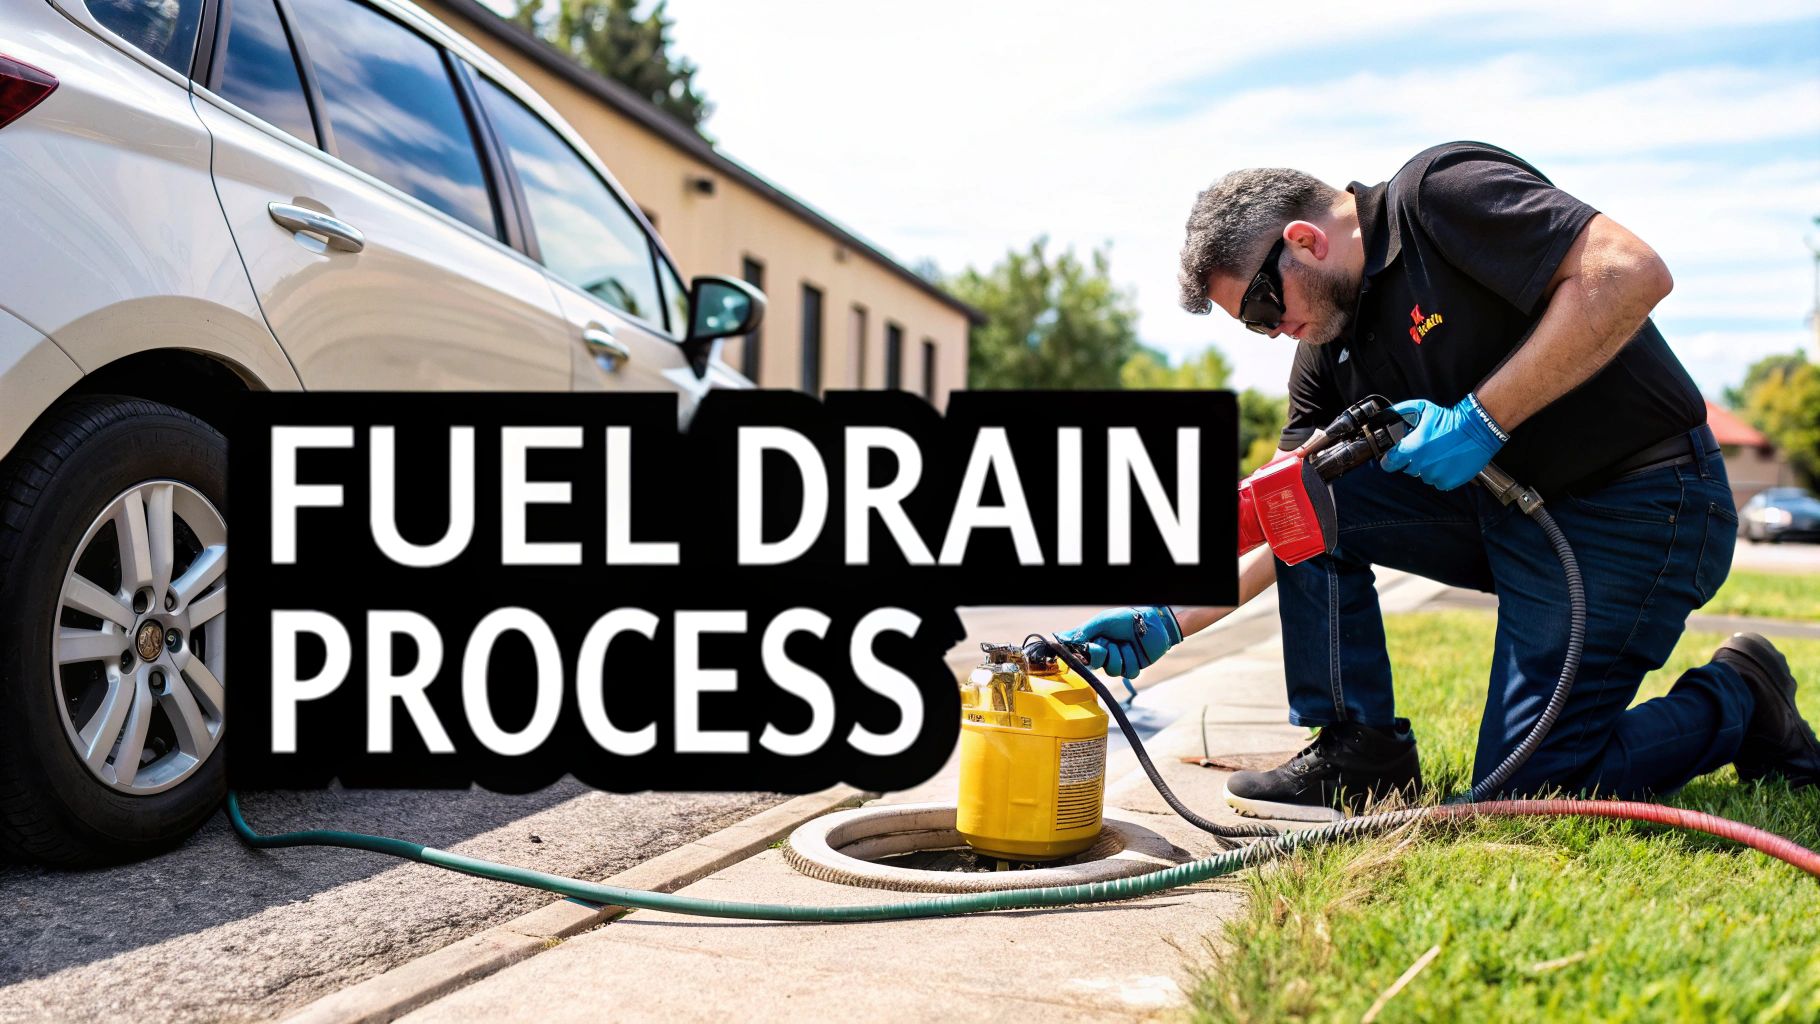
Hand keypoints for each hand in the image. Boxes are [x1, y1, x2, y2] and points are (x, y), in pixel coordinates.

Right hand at [1060, 606, 1182, 679]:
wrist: (1152, 621)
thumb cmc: (1126, 618)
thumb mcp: (1102, 621)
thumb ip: (1083, 631)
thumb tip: (1061, 638)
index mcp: (1094, 643)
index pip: (1082, 656)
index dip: (1088, 654)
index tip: (1093, 646)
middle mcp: (1104, 655)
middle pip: (1096, 666)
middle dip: (1104, 653)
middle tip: (1111, 641)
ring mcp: (1118, 662)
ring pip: (1113, 671)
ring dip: (1120, 655)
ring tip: (1126, 643)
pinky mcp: (1132, 667)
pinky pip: (1129, 673)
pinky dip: (1132, 660)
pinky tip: (1136, 650)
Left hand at [1380, 392, 1507, 490]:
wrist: (1478, 429)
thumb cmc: (1450, 418)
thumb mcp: (1424, 408)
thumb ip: (1402, 412)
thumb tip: (1388, 416)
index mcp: (1413, 448)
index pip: (1389, 463)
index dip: (1389, 461)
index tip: (1392, 459)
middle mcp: (1422, 465)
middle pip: (1407, 469)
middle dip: (1413, 461)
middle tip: (1425, 449)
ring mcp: (1436, 475)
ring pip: (1424, 476)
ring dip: (1428, 468)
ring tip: (1439, 455)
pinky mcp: (1448, 482)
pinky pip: (1438, 482)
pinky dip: (1441, 475)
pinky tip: (1447, 462)